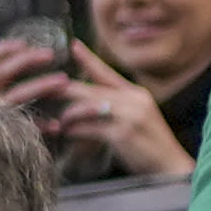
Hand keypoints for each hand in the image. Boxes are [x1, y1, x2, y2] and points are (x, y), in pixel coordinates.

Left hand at [0, 37, 189, 175]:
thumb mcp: (135, 118)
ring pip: (84, 107)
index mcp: (135, 93)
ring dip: (66, 116)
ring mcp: (128, 115)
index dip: (88, 59)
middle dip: (62, 90)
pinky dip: (73, 131)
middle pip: (88, 89)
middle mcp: (133, 100)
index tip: (73, 44)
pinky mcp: (122, 133)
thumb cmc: (148, 145)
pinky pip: (87, 128)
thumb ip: (114, 107)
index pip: (107, 72)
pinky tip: (66, 135)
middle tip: (39, 89)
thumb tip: (83, 104)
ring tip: (58, 124)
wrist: (170, 166)